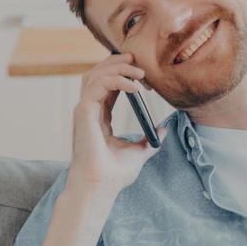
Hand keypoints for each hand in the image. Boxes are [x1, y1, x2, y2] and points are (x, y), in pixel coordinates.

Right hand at [68, 53, 166, 194]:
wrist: (102, 185)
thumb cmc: (115, 173)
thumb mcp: (139, 152)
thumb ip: (150, 140)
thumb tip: (163, 131)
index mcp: (99, 116)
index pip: (106, 85)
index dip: (123, 74)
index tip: (143, 74)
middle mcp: (89, 110)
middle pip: (97, 74)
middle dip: (117, 62)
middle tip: (137, 59)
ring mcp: (84, 110)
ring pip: (94, 75)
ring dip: (117, 68)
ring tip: (139, 73)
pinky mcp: (83, 112)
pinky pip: (98, 86)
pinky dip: (117, 81)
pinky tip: (135, 87)